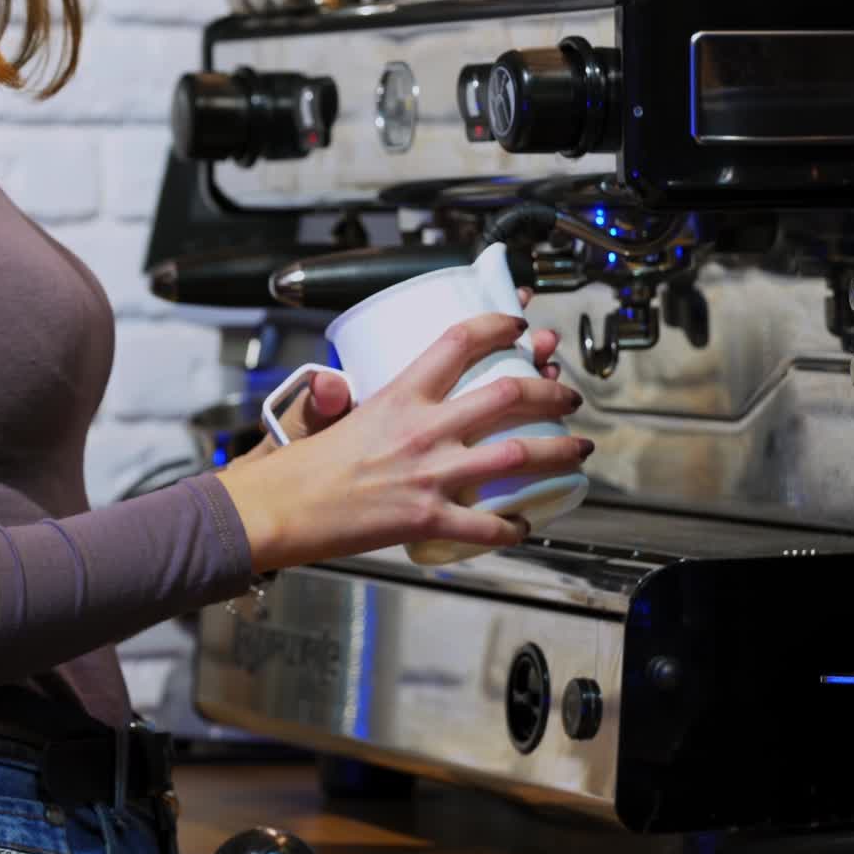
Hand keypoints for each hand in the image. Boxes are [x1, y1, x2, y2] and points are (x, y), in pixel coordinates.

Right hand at [220, 312, 591, 572]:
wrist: (275, 512)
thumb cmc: (294, 469)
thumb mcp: (322, 414)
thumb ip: (339, 395)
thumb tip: (338, 383)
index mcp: (398, 395)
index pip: (459, 342)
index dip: (498, 326)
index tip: (519, 326)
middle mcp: (423, 430)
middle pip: (507, 394)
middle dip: (549, 390)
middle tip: (567, 394)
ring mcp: (430, 476)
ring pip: (517, 454)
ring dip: (559, 451)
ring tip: (578, 450)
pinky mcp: (428, 520)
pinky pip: (487, 526)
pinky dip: (514, 527)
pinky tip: (526, 524)